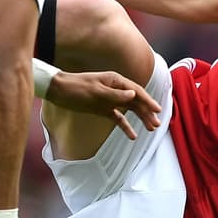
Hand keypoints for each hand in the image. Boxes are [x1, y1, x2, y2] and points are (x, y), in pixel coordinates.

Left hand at [45, 70, 161, 139]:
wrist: (58, 91)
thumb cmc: (76, 88)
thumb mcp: (95, 92)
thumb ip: (115, 95)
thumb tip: (134, 94)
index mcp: (116, 81)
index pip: (137, 91)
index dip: (149, 101)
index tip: (158, 110)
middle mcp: (116, 89)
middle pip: (136, 101)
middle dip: (147, 112)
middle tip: (157, 124)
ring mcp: (110, 99)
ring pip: (130, 109)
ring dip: (140, 118)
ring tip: (150, 129)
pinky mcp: (103, 108)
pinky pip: (118, 117)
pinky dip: (125, 126)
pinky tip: (132, 136)